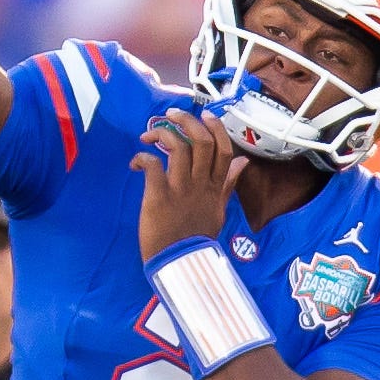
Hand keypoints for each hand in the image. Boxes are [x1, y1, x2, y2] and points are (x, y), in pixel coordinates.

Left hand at [132, 110, 244, 259]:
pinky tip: (135, 163)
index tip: (204, 115)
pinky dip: (142, 158)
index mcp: (215, 187)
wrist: (179, 265)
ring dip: (163, 134)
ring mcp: (180, 189)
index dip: (216, 127)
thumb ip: (228, 184)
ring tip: (149, 136)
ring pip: (178, 147)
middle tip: (172, 115)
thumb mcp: (218, 210)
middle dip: (187, 121)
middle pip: (202, 141)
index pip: (223, 149)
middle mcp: (200, 184)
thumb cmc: (196, 238)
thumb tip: (243, 162)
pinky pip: (153, 166)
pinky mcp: (158, 195)